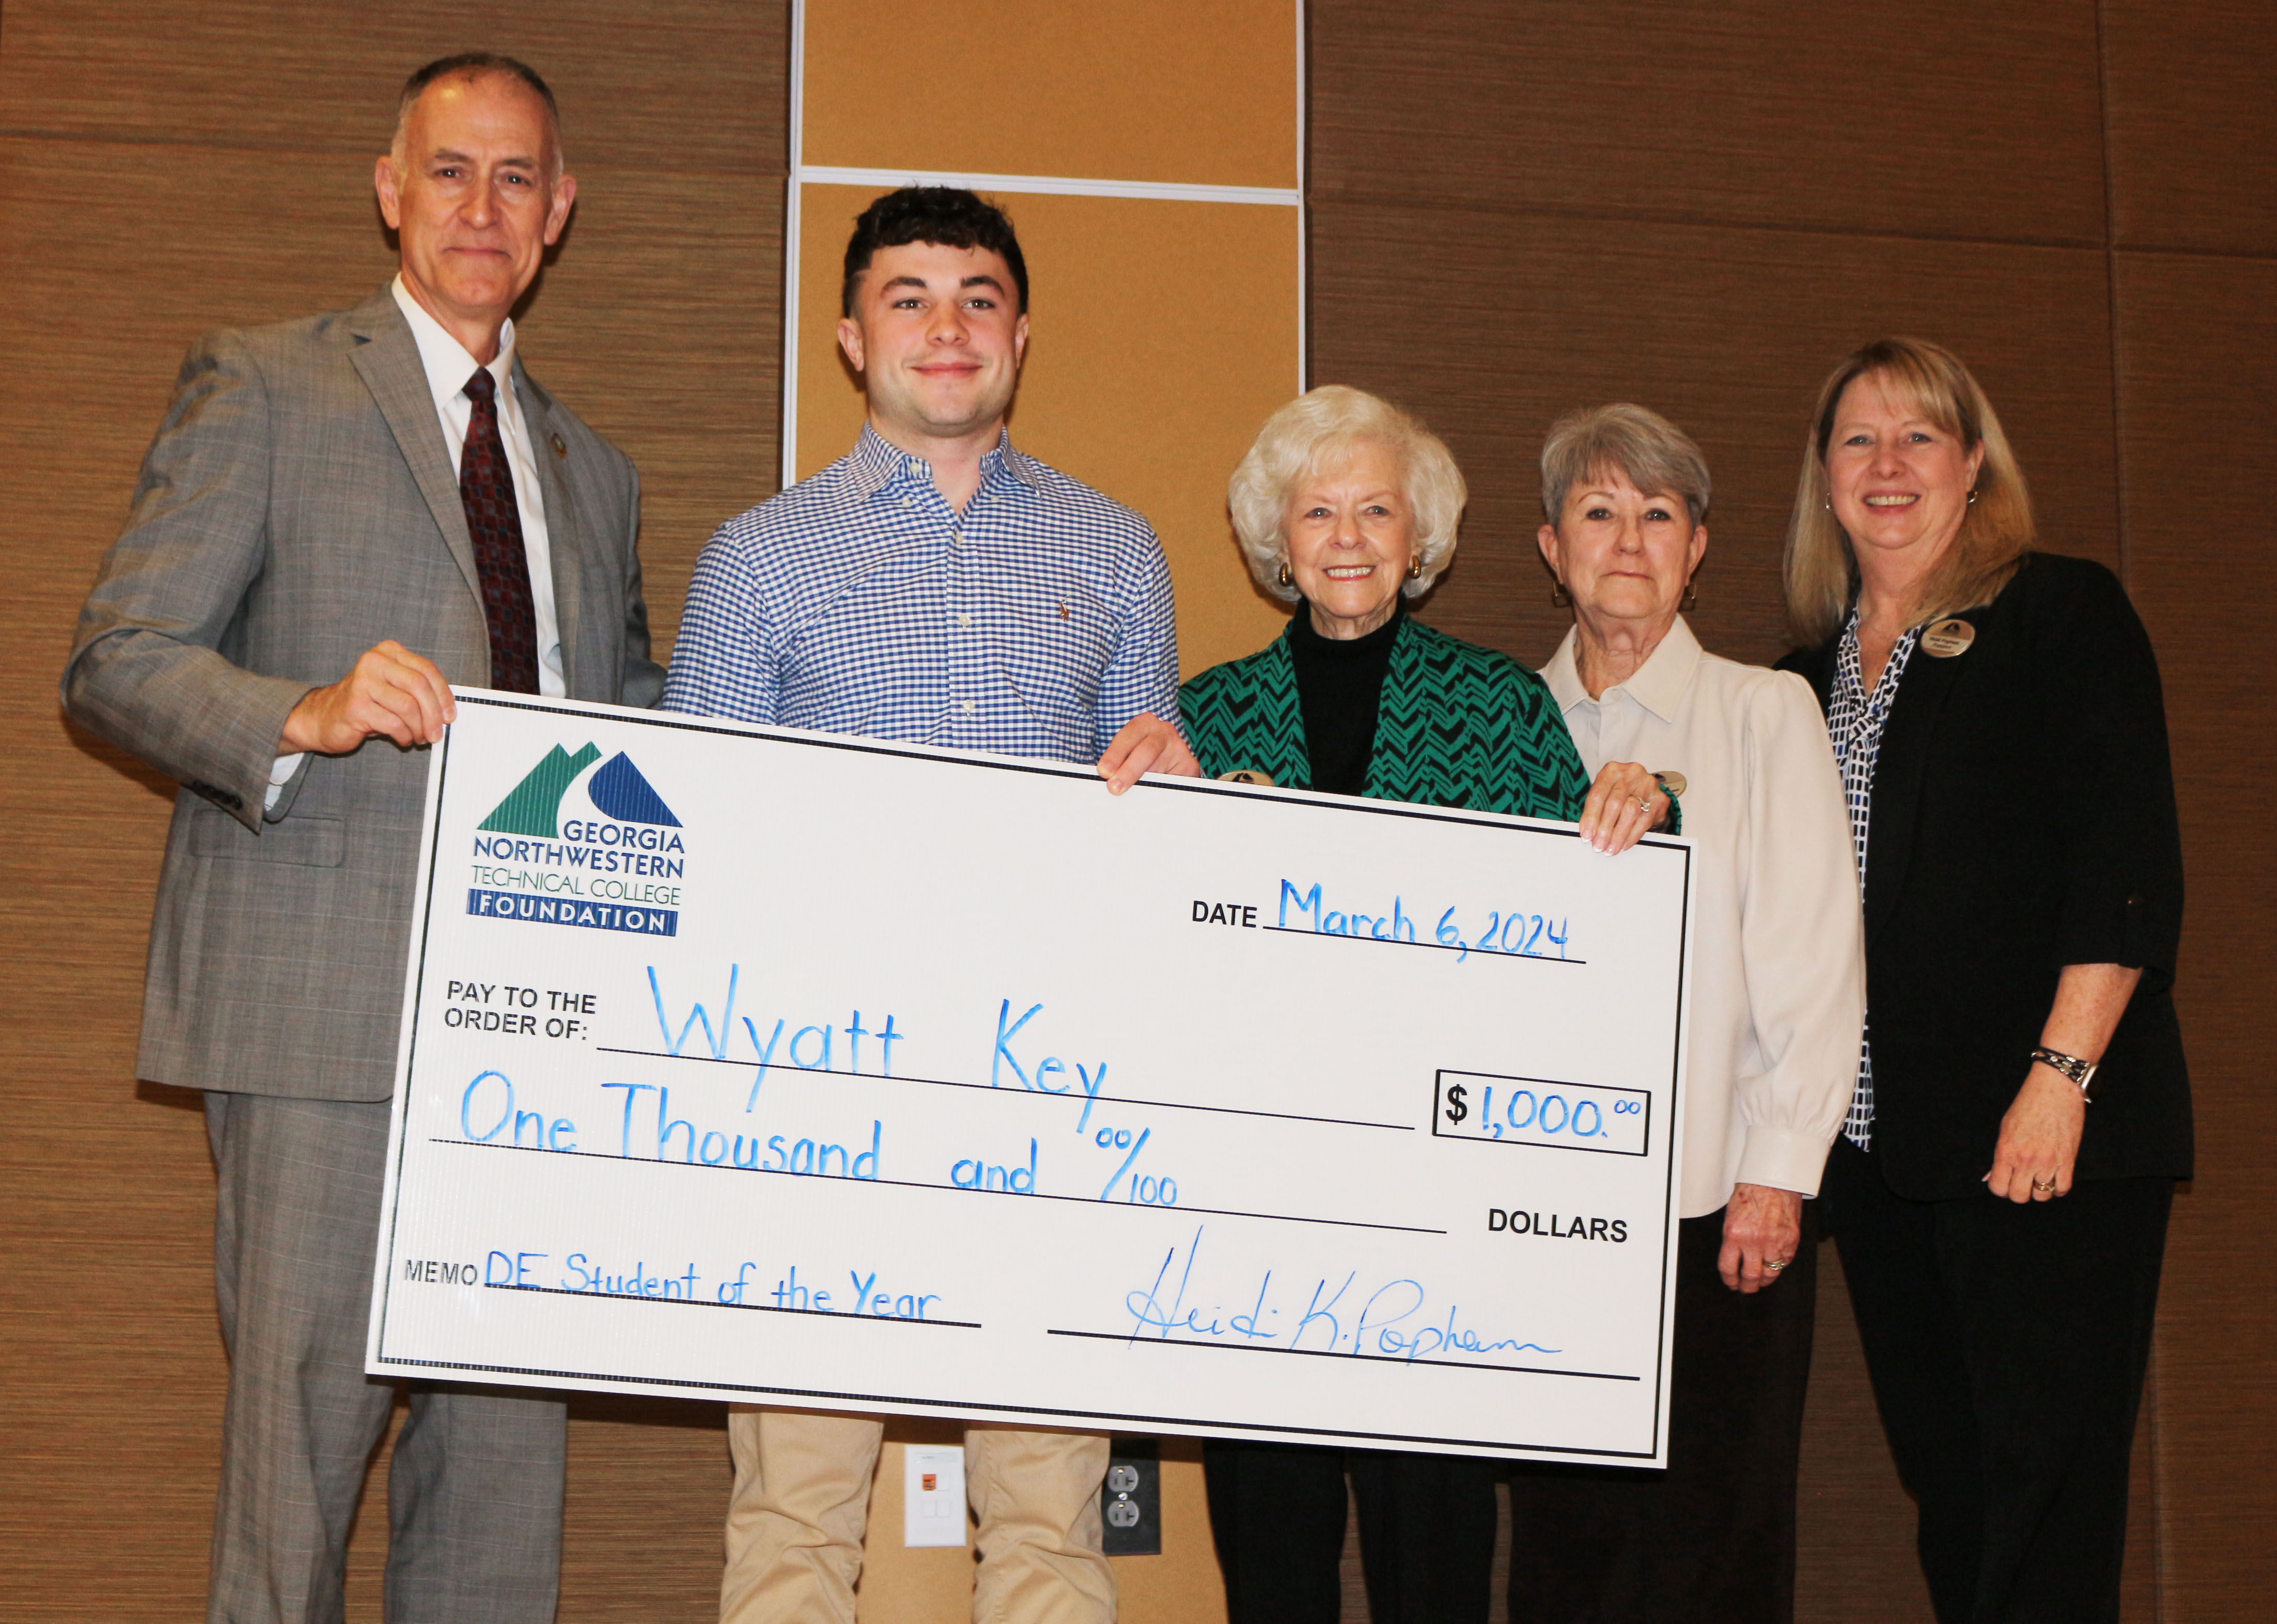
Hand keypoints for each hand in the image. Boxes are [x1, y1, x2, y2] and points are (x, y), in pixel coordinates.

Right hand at [279, 641, 455, 753]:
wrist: (324, 717)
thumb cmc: (367, 704)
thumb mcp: (395, 689)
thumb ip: (418, 691)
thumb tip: (447, 711)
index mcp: (389, 652)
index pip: (426, 669)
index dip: (443, 695)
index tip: (450, 715)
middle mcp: (374, 661)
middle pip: (419, 686)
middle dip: (433, 714)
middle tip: (437, 733)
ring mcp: (362, 682)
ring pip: (408, 707)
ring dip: (419, 728)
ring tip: (418, 737)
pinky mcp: (356, 705)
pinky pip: (393, 723)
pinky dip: (404, 736)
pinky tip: (402, 739)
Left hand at [1097, 713, 1199, 794]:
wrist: (1164, 762)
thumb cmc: (1138, 758)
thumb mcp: (1127, 756)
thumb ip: (1118, 766)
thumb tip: (1109, 784)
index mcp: (1143, 723)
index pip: (1128, 736)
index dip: (1115, 754)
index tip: (1104, 772)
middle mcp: (1163, 731)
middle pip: (1148, 750)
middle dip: (1129, 770)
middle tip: (1115, 787)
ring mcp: (1179, 746)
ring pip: (1164, 767)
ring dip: (1148, 783)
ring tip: (1136, 795)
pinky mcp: (1190, 764)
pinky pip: (1177, 779)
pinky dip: (1165, 791)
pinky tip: (1155, 798)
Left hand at [1578, 760, 1669, 853]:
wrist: (1645, 792)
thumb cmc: (1620, 793)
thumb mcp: (1605, 794)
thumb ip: (1595, 810)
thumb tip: (1588, 833)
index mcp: (1612, 770)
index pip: (1598, 794)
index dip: (1590, 816)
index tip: (1587, 834)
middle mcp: (1631, 773)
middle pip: (1614, 803)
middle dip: (1604, 828)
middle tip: (1598, 845)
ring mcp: (1647, 785)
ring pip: (1630, 812)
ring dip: (1618, 834)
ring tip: (1610, 848)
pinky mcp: (1659, 799)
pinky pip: (1644, 821)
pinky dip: (1632, 836)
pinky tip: (1623, 844)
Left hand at [1718, 1183, 1803, 1291]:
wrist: (1773, 1182)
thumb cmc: (1749, 1195)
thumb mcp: (1731, 1217)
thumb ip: (1732, 1241)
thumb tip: (1733, 1262)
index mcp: (1735, 1235)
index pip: (1728, 1268)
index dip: (1729, 1280)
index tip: (1731, 1283)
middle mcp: (1754, 1241)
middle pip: (1751, 1276)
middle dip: (1747, 1287)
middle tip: (1745, 1289)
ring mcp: (1775, 1242)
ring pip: (1770, 1273)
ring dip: (1764, 1281)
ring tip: (1760, 1282)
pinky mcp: (1791, 1241)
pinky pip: (1785, 1262)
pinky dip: (1779, 1266)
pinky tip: (1774, 1266)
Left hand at [1984, 1064, 2086, 1201]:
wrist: (2055, 1089)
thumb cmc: (2028, 1105)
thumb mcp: (2005, 1128)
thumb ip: (1999, 1156)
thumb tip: (1988, 1177)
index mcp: (2006, 1151)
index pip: (1998, 1188)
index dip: (2000, 1188)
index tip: (2004, 1181)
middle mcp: (2026, 1160)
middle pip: (2019, 1196)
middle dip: (2018, 1192)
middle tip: (2021, 1181)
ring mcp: (2048, 1162)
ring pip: (2041, 1196)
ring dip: (2039, 1190)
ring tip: (2038, 1177)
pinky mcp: (2068, 1160)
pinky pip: (2063, 1189)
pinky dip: (2058, 1189)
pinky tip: (2054, 1179)